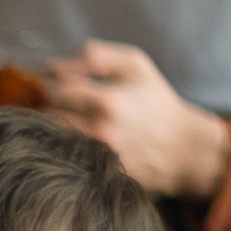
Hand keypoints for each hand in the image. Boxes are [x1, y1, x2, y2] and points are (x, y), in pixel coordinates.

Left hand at [45, 40, 230, 200]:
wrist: (181, 148)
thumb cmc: (156, 102)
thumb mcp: (134, 65)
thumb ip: (95, 57)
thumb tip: (54, 65)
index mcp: (108, 101)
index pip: (57, 89)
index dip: (50, 84)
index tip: (53, 83)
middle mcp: (99, 132)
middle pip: (49, 115)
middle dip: (48, 105)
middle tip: (55, 101)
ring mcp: (96, 156)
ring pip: (52, 137)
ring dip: (52, 125)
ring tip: (65, 117)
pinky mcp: (96, 173)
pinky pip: (63, 156)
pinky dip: (60, 145)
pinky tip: (71, 137)